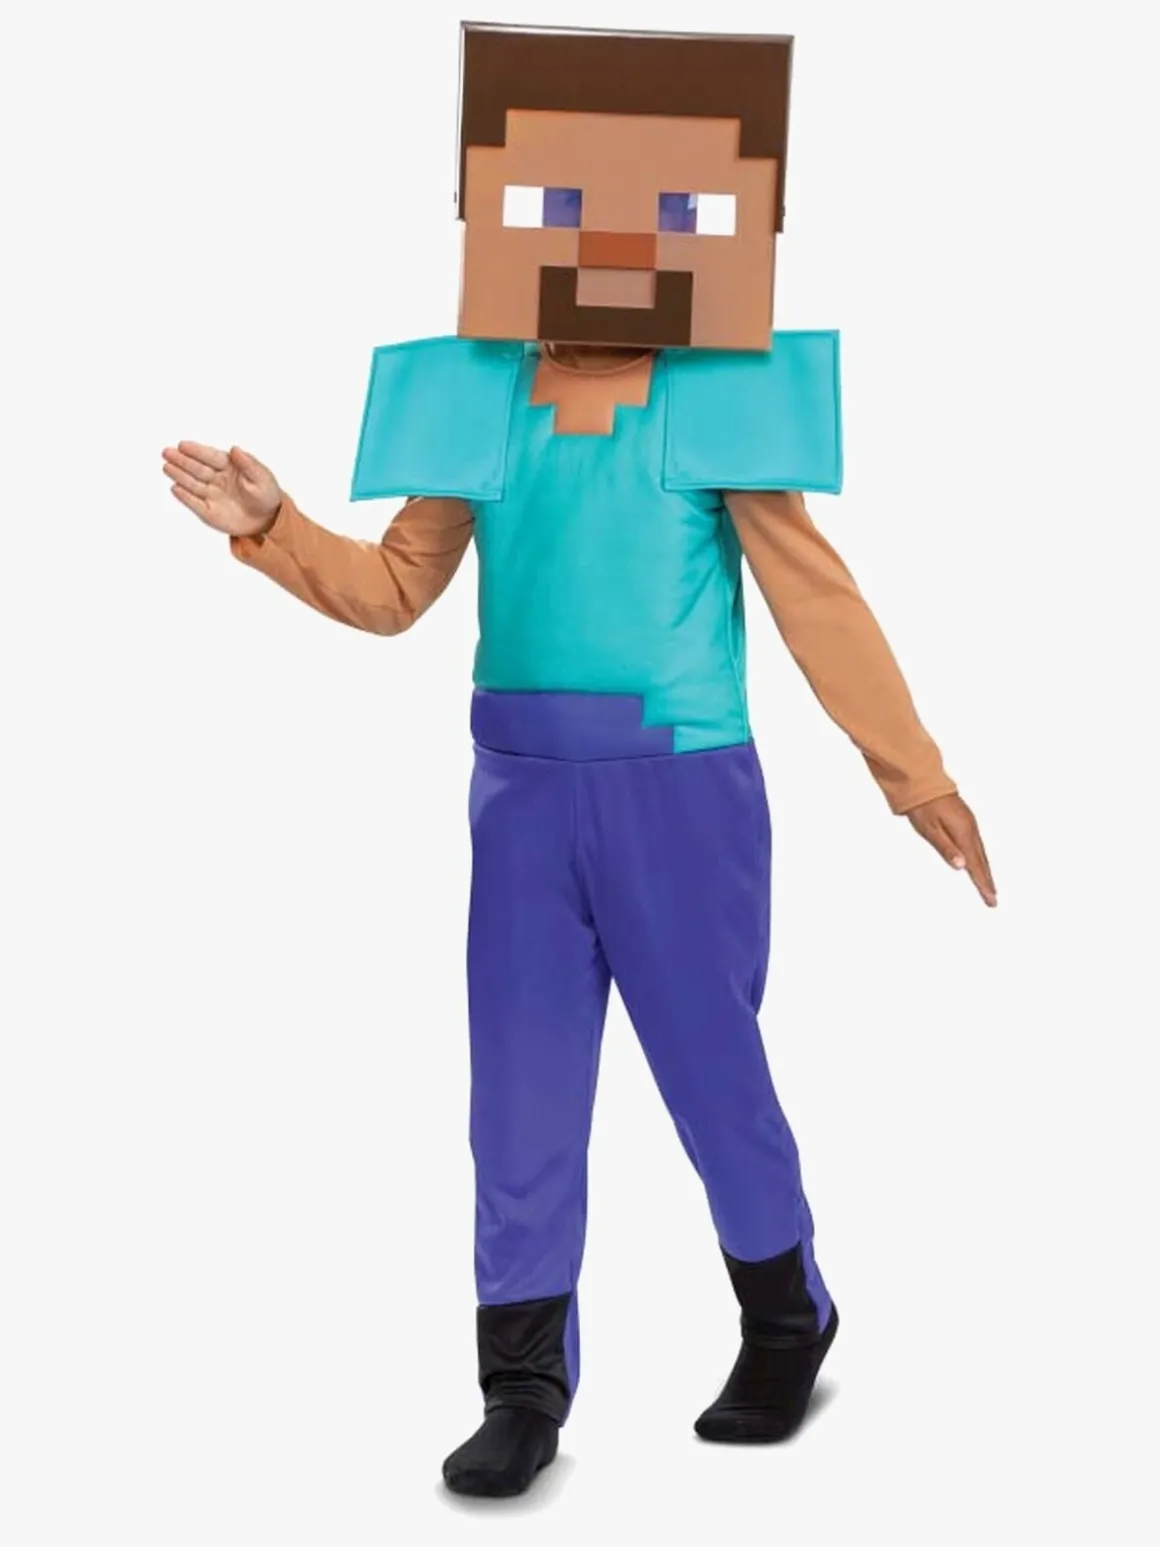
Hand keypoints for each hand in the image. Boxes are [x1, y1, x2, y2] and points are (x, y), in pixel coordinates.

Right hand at [161, 442, 281, 537]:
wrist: (268, 520)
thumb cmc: (266, 495)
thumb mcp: (263, 478)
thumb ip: (248, 464)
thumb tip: (235, 449)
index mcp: (229, 466)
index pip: (210, 456)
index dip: (197, 450)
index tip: (183, 445)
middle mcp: (217, 479)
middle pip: (197, 468)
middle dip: (182, 460)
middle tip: (167, 452)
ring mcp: (212, 495)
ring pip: (193, 484)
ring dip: (179, 475)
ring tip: (166, 467)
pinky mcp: (209, 512)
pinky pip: (195, 504)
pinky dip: (185, 497)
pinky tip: (175, 488)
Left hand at [907, 793, 996, 906]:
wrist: (923, 781)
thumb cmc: (923, 806)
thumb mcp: (930, 830)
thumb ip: (945, 848)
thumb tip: (961, 867)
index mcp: (962, 833)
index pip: (974, 865)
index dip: (982, 884)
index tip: (991, 899)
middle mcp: (970, 829)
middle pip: (982, 861)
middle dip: (987, 881)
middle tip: (993, 900)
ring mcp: (970, 824)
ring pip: (981, 853)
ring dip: (985, 870)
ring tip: (989, 886)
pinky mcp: (966, 820)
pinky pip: (977, 844)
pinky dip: (981, 858)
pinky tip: (980, 863)